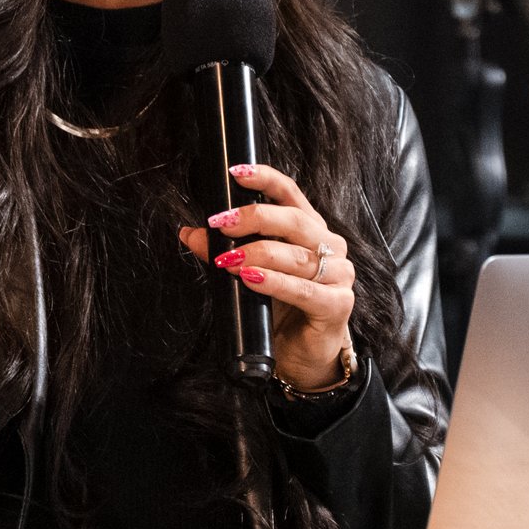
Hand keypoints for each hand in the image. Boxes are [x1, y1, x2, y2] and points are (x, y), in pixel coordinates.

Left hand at [177, 162, 353, 390]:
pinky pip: (304, 289)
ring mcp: (339, 275)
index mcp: (311, 232)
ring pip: (297, 256)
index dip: (265, 179)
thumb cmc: (281, 310)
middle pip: (294, 221)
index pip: (291, 195)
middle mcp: (330, 247)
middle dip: (254, 219)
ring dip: (258, 254)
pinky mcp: (337, 304)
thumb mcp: (249, 274)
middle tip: (220, 224)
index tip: (236, 173)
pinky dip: (275, 283)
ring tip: (228, 259)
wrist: (301, 356)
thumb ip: (224, 251)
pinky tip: (252, 279)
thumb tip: (190, 233)